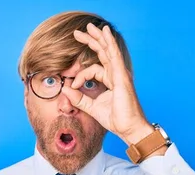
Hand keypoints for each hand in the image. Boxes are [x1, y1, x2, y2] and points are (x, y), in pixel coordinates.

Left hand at [61, 23, 153, 144]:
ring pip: (108, 50)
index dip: (79, 75)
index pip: (92, 70)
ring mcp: (120, 74)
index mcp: (110, 80)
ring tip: (90, 27)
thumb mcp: (92, 108)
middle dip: (91, 40)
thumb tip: (64, 89)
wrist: (129, 128)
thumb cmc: (116, 119)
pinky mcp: (122, 77)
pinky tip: (105, 33)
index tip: (72, 86)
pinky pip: (114, 56)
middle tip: (77, 32)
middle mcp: (116, 74)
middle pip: (102, 52)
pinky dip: (110, 44)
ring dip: (99, 37)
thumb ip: (79, 98)